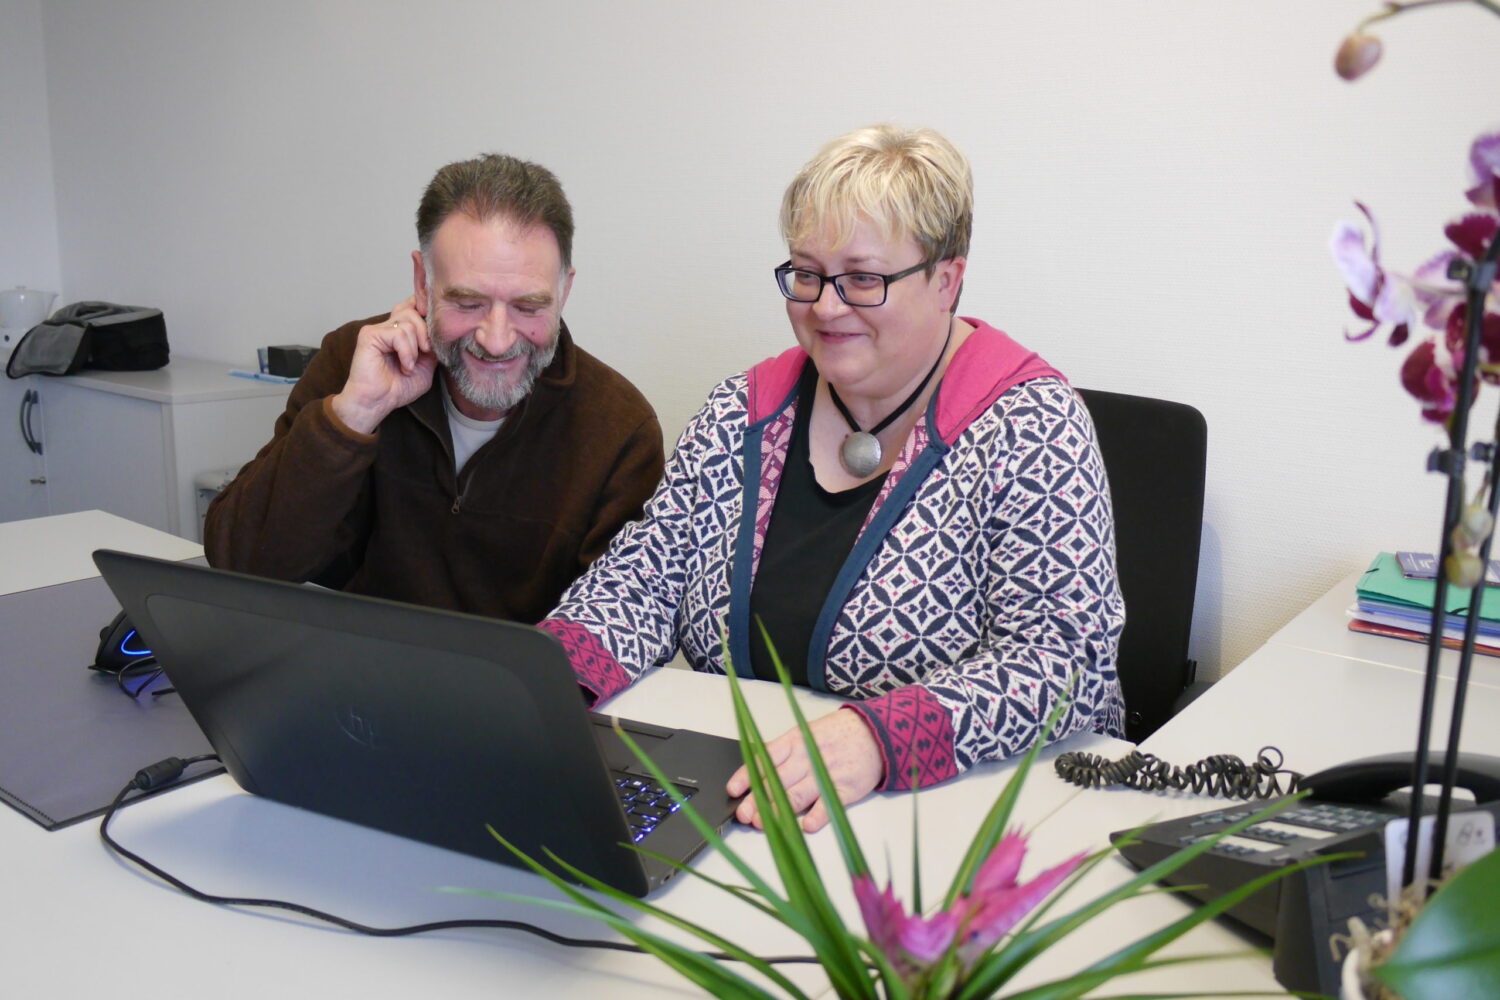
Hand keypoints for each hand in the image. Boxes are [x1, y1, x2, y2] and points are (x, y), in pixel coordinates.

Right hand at [330, 296, 438, 433]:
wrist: (378, 403)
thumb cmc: (398, 388)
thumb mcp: (427, 366)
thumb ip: (433, 346)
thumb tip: (443, 330)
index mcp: (401, 329)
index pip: (415, 304)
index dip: (428, 310)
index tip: (438, 328)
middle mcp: (389, 325)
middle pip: (414, 309)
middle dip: (427, 332)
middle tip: (426, 353)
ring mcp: (378, 329)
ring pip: (409, 321)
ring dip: (416, 348)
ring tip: (410, 365)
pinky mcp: (370, 335)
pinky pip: (399, 333)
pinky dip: (407, 352)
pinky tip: (404, 366)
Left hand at [726, 708, 884, 832]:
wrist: (876, 733)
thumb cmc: (837, 735)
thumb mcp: (806, 733)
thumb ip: (783, 752)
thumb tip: (756, 773)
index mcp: (795, 741)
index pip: (764, 759)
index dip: (746, 776)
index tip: (733, 790)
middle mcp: (807, 757)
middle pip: (775, 781)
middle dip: (756, 800)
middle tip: (743, 815)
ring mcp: (826, 774)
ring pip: (795, 795)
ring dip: (777, 811)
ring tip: (762, 824)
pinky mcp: (845, 788)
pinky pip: (827, 804)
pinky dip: (815, 816)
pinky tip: (804, 826)